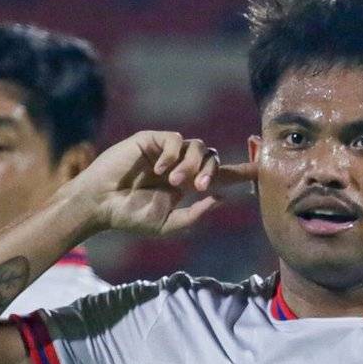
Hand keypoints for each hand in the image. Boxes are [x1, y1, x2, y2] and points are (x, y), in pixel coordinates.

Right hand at [71, 131, 252, 236]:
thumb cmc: (129, 217)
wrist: (101, 205)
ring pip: (197, 146)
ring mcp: (165, 151)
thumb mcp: (168, 224)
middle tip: (199, 187)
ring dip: (192, 164)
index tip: (262, 169)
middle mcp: (179, 165)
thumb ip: (196, 215)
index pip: (219, 174)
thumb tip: (222, 199)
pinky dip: (173, 154)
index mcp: (186, 184)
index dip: (241, 171)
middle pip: (212, 157)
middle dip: (211, 171)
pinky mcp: (151, 140)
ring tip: (175, 182)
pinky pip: (174, 139)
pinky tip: (161, 170)